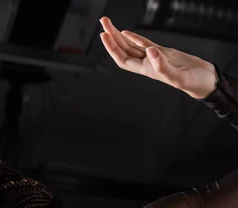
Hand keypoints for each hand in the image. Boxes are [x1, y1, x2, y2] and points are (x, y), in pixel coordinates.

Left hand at [99, 16, 216, 98]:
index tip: (104, 35)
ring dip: (120, 36)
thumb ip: (163, 66)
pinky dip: (135, 38)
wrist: (205, 80)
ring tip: (109, 24)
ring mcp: (154, 58)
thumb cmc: (193, 82)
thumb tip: (150, 51)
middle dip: (112, 37)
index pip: (123, 59)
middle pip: (124, 51)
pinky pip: (144, 44)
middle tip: (103, 22)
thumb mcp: (177, 76)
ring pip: (132, 46)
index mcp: (147, 71)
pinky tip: (126, 33)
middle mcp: (147, 64)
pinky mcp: (163, 52)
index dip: (112, 49)